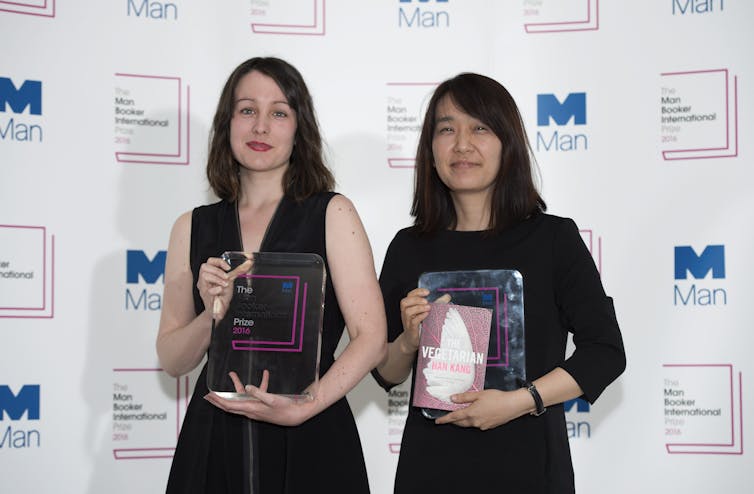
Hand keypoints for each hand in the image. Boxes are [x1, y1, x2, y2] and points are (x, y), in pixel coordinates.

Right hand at [196, 257, 250, 319]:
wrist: (219, 311)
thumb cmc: (222, 295)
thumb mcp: (231, 281)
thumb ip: (238, 271)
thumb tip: (249, 262)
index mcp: (210, 274)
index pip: (210, 262)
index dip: (218, 262)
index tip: (228, 267)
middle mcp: (204, 280)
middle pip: (204, 267)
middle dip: (217, 271)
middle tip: (226, 277)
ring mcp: (204, 288)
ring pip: (204, 276)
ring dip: (216, 278)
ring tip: (225, 284)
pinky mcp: (206, 297)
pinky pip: (208, 290)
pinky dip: (215, 289)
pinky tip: (220, 290)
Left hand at [203, 371, 320, 426]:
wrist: (296, 415)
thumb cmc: (285, 409)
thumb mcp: (272, 399)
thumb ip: (259, 392)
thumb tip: (246, 387)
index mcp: (251, 408)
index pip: (230, 405)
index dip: (219, 400)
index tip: (210, 396)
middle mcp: (251, 409)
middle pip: (231, 404)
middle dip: (220, 399)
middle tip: (209, 394)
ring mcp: (257, 407)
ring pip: (242, 397)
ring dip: (237, 386)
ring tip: (233, 374)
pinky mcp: (263, 404)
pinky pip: (257, 394)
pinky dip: (258, 385)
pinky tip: (265, 374)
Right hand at [398, 289, 450, 352]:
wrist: (414, 340)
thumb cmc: (421, 324)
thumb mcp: (429, 311)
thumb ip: (437, 303)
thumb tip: (447, 296)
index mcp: (409, 307)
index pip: (409, 295)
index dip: (417, 292)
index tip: (427, 292)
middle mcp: (406, 313)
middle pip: (404, 302)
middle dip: (416, 299)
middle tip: (426, 301)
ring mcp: (407, 322)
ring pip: (407, 311)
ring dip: (418, 307)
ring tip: (428, 307)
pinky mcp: (411, 329)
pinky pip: (413, 322)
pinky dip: (420, 316)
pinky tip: (427, 314)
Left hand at [434, 388, 529, 430]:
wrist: (512, 405)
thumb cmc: (496, 398)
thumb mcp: (479, 394)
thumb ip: (464, 397)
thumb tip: (452, 399)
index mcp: (471, 413)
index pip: (454, 417)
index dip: (445, 419)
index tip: (437, 421)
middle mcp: (475, 422)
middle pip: (460, 423)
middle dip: (453, 421)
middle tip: (447, 417)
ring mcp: (482, 425)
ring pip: (468, 424)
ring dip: (463, 421)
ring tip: (460, 415)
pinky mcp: (489, 426)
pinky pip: (477, 424)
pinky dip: (473, 420)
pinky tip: (475, 415)